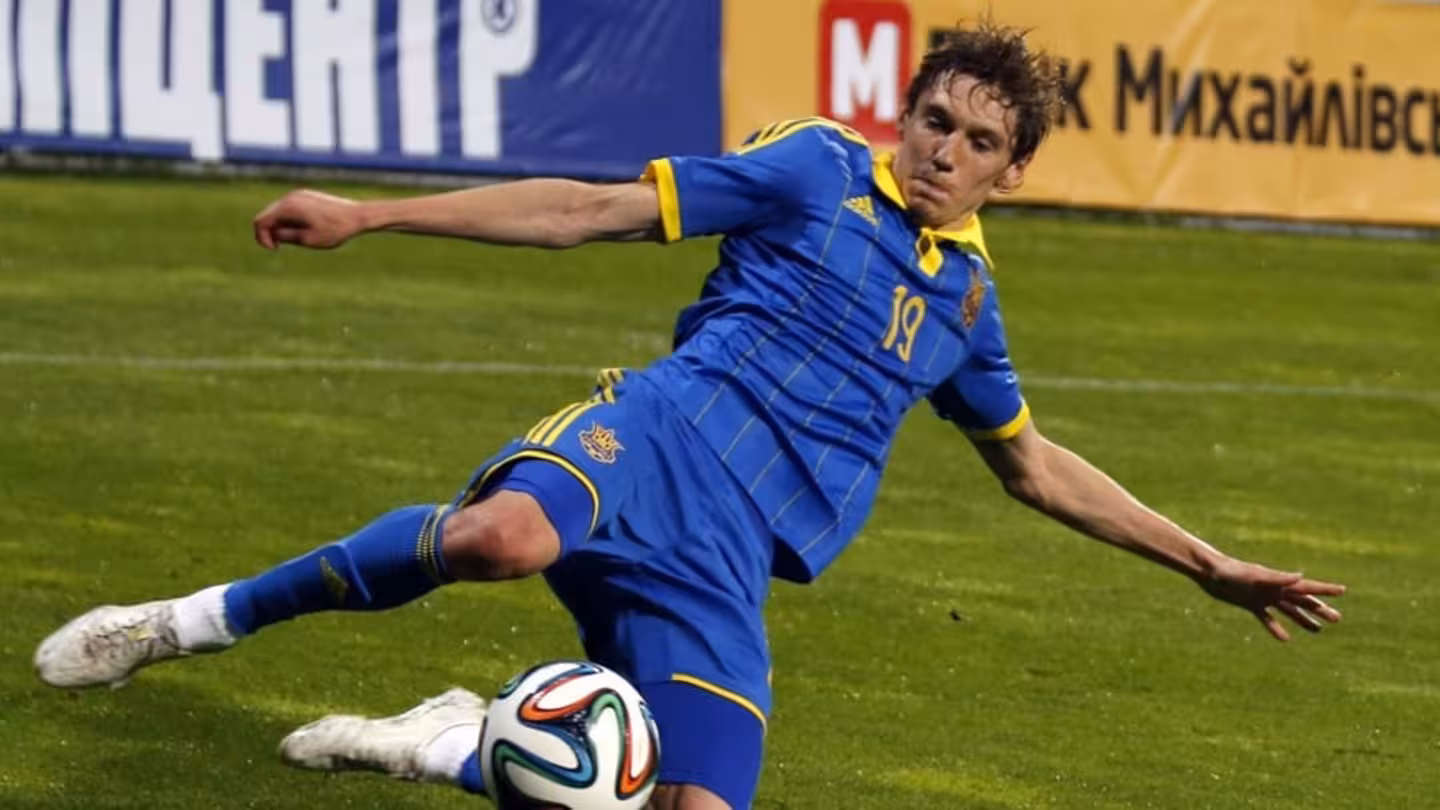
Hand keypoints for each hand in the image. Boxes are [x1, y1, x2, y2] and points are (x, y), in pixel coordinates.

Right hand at [252, 189, 365, 250]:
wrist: (357, 215)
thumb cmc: (335, 230)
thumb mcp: (307, 239)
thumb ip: (285, 236)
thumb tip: (270, 234)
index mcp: (288, 207)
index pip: (260, 221)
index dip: (261, 237)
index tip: (274, 249)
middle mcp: (290, 197)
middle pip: (267, 215)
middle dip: (269, 232)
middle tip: (282, 247)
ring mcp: (298, 195)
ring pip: (277, 212)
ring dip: (280, 226)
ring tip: (296, 238)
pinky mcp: (306, 196)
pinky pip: (289, 208)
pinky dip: (289, 220)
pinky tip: (302, 230)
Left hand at [1199, 557, 1344, 641]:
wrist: (1210, 572)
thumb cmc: (1232, 571)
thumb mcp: (1255, 576)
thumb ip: (1277, 577)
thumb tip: (1300, 576)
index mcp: (1279, 581)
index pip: (1307, 587)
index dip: (1325, 589)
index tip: (1343, 590)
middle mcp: (1274, 589)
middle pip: (1302, 600)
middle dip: (1319, 609)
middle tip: (1337, 619)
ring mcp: (1263, 597)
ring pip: (1288, 611)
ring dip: (1303, 619)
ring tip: (1318, 631)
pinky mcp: (1251, 605)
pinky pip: (1267, 619)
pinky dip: (1276, 628)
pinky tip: (1285, 640)